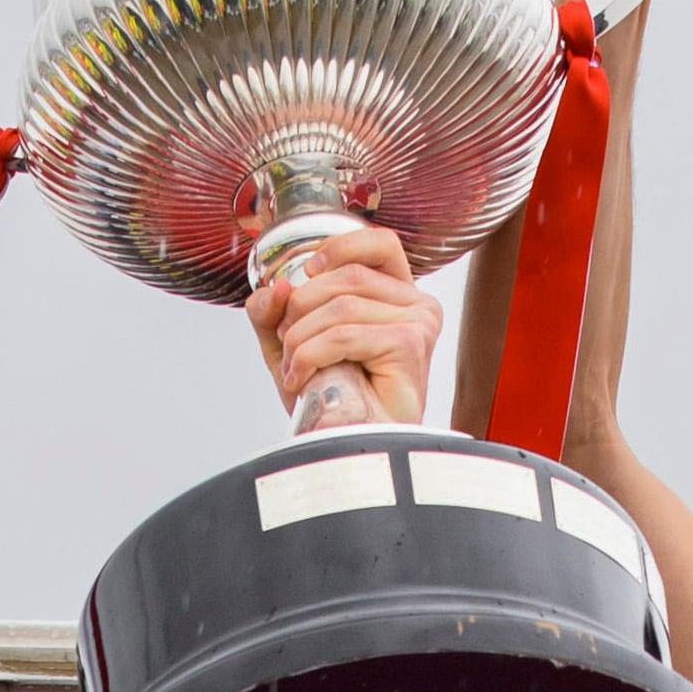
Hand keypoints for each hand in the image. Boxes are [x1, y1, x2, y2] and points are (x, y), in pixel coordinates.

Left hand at [244, 227, 441, 427]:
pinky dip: (311, 355)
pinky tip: (302, 379)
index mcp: (397, 295)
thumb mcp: (292, 343)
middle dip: (301, 309)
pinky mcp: (411, 344)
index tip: (307, 272)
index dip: (340, 246)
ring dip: (301, 338)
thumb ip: (274, 311)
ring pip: (341, 305)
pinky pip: (345, 334)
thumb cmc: (336, 399)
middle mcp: (416, 304)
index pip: (379, 244)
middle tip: (288, 344)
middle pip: (347, 276)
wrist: (352, 447)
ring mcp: (418, 322)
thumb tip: (276, 288)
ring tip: (294, 368)